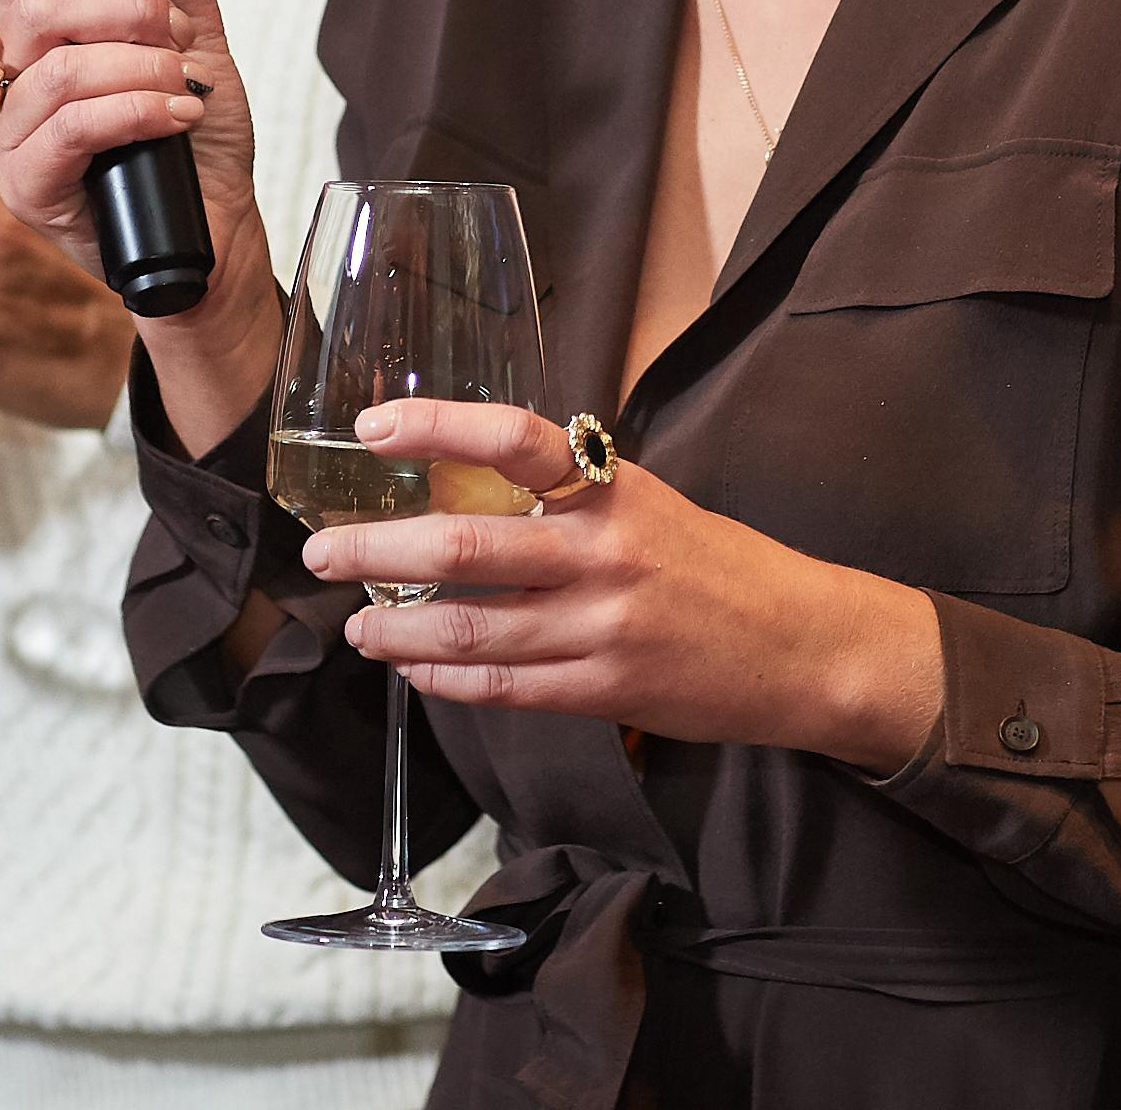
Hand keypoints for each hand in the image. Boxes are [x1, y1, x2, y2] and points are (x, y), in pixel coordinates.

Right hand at [0, 0, 281, 451]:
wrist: (217, 230)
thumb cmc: (196, 138)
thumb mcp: (201, 32)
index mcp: (42, 27)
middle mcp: (15, 75)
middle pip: (34, 4)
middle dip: (126, 5)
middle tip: (177, 33)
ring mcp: (13, 135)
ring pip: (58, 69)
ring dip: (141, 67)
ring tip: (183, 86)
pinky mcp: (28, 189)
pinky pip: (71, 129)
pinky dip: (136, 111)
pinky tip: (175, 118)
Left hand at [302, 400, 945, 772]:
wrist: (801, 644)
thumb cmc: (714, 562)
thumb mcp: (645, 498)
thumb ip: (566, 493)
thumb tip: (464, 482)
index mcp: (610, 487)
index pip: (512, 438)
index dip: (435, 428)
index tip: (371, 428)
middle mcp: (600, 552)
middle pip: (464, 545)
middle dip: (376, 549)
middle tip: (320, 552)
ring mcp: (600, 628)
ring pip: (467, 629)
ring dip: (396, 629)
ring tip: (356, 625)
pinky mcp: (604, 693)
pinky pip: (502, 687)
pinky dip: (445, 678)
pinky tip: (415, 669)